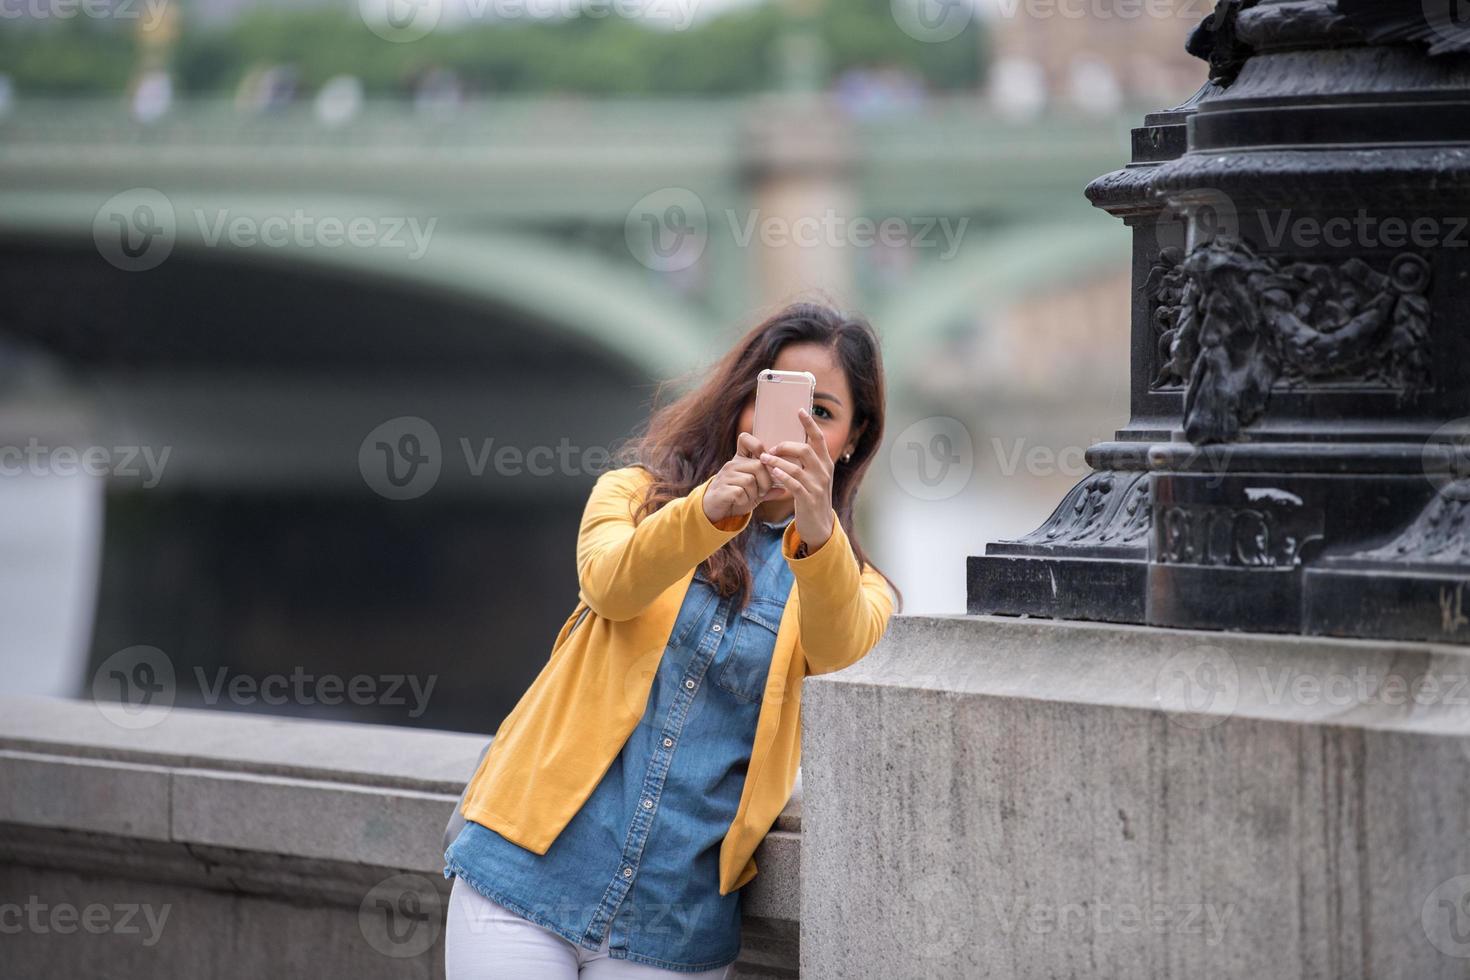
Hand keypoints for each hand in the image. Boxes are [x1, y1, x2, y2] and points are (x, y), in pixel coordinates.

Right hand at [702, 432, 776, 523]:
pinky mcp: (722, 489)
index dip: (758, 446)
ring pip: (750, 480)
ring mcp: (726, 476)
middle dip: (766, 482)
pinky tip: (740, 501)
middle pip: (758, 465)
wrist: (713, 509)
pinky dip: (745, 500)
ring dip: (754, 493)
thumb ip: (767, 489)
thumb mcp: (754, 492)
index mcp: (740, 460)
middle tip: (762, 491)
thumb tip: (784, 489)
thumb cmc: (736, 498)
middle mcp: (732, 464)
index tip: (764, 462)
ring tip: (750, 497)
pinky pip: (740, 492)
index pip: (745, 438)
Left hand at [758, 408, 835, 551]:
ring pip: (796, 467)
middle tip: (771, 449)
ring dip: (777, 462)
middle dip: (786, 446)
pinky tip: (772, 473)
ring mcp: (817, 486)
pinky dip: (782, 477)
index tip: (799, 410)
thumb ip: (806, 463)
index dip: (810, 424)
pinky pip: (794, 484)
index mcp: (825, 464)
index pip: (819, 439)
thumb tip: (787, 445)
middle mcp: (824, 472)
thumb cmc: (812, 499)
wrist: (820, 527)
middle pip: (806, 450)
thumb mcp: (814, 479)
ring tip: (763, 459)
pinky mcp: (809, 500)